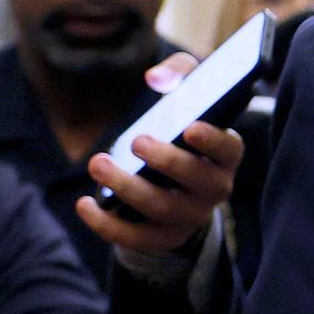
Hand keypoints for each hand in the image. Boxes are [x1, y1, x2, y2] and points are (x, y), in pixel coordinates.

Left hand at [75, 52, 243, 254]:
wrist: (177, 184)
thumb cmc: (182, 129)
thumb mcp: (190, 96)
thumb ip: (179, 75)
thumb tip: (155, 78)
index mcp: (225, 155)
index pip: (229, 149)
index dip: (214, 141)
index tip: (191, 127)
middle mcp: (214, 188)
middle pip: (197, 181)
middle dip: (166, 160)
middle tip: (136, 140)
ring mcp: (190, 216)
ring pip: (162, 208)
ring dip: (127, 187)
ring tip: (98, 163)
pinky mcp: (162, 237)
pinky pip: (136, 238)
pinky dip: (107, 224)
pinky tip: (84, 203)